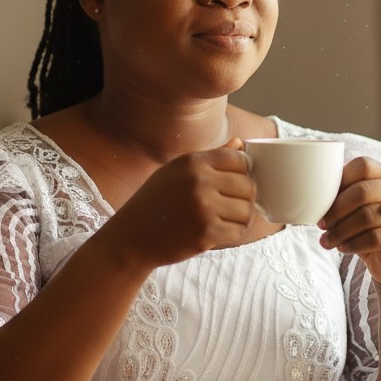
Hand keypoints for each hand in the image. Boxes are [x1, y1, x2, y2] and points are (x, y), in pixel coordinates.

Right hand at [104, 138, 255, 270]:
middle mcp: (200, 182)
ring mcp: (203, 208)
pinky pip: (238, 231)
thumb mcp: (177, 170)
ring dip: (240, 217)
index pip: (240, 159)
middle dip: (244, 196)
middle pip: (248, 185)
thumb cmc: (155, 201)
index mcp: (193, 162)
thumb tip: (240, 143)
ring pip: (247, 210)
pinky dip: (232, 233)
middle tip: (231, 203)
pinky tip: (218, 231)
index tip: (237, 181)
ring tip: (223, 218)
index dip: (244, 171)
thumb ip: (212, 157)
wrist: (132, 236)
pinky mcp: (206, 234)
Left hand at [318, 156, 380, 289]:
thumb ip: (342, 193)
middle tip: (321, 224)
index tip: (321, 200)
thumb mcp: (356, 207)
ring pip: (367, 216)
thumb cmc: (368, 228)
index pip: (362, 165)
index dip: (339, 181)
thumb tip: (311, 191)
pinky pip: (375, 238)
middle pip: (362, 191)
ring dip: (340, 230)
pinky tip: (342, 248)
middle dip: (336, 209)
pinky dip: (353, 244)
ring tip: (326, 241)